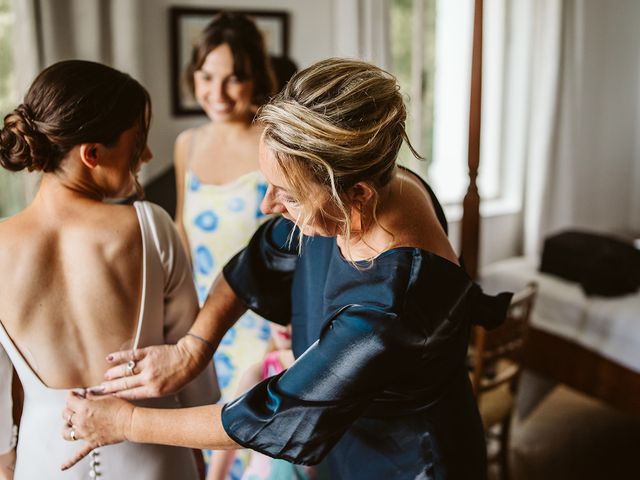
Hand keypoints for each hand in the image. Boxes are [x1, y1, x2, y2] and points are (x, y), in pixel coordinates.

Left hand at [61, 391, 132, 470]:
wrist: (130, 422)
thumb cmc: (121, 408)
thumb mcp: (106, 397)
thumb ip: (92, 397)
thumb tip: (86, 395)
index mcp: (84, 408)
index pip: (70, 400)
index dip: (71, 396)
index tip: (75, 394)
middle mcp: (81, 421)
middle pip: (66, 414)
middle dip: (69, 408)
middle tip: (75, 405)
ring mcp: (85, 433)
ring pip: (67, 432)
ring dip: (66, 427)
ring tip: (70, 424)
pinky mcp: (92, 443)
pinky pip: (78, 454)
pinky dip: (70, 461)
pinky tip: (63, 466)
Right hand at [95, 336, 211, 399]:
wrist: (190, 358)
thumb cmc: (180, 376)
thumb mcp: (167, 391)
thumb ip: (150, 392)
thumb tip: (133, 394)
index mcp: (153, 390)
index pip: (129, 395)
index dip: (116, 396)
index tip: (106, 398)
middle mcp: (148, 378)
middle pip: (123, 384)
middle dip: (109, 388)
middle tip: (97, 390)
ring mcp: (147, 365)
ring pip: (124, 370)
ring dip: (112, 373)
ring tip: (105, 377)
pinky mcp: (148, 352)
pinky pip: (130, 355)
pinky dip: (118, 356)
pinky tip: (109, 358)